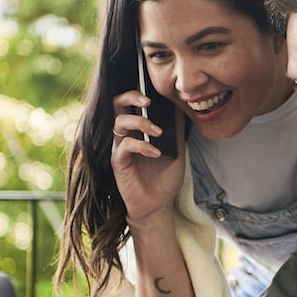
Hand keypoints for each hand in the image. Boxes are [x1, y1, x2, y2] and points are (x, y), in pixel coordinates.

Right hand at [110, 90, 185, 223]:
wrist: (158, 206)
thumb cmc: (164, 179)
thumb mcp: (177, 151)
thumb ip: (176, 130)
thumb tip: (180, 108)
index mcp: (137, 130)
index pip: (130, 103)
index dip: (137, 92)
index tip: (153, 90)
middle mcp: (125, 135)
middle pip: (116, 105)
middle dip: (130, 96)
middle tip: (147, 100)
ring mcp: (120, 148)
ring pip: (119, 122)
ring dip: (140, 122)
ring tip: (157, 132)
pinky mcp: (118, 162)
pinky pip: (125, 146)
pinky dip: (142, 145)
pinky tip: (156, 152)